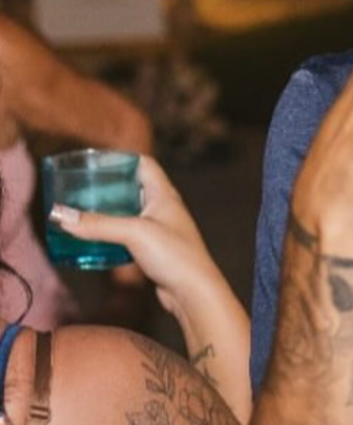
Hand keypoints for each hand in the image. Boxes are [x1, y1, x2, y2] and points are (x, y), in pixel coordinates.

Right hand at [49, 155, 225, 322]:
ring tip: (82, 212)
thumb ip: (98, 224)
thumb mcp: (134, 233)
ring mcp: (160, 228)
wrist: (194, 290)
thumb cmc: (174, 255)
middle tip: (80, 189)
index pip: (144, 164)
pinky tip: (95, 239)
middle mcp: (164, 207)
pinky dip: (112, 232)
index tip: (95, 162)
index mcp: (164, 194)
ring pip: (130, 212)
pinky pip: (129, 234)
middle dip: (108, 187)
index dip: (122, 159)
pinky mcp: (154, 248)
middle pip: (134, 188)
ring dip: (109, 211)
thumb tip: (61, 215)